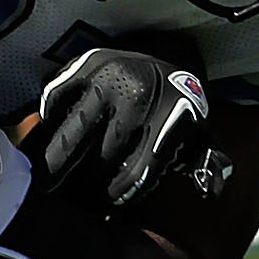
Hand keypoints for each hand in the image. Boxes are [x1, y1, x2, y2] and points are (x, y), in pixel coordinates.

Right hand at [37, 46, 211, 207]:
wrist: (163, 57)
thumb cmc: (177, 110)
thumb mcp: (200, 135)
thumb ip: (206, 163)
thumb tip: (208, 190)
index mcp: (171, 114)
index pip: (141, 170)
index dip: (122, 192)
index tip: (111, 201)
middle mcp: (137, 94)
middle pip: (103, 159)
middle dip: (90, 185)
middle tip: (80, 199)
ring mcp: (105, 77)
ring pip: (71, 136)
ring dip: (59, 165)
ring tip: (49, 184)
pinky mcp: (80, 66)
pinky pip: (54, 106)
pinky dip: (50, 127)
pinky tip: (51, 143)